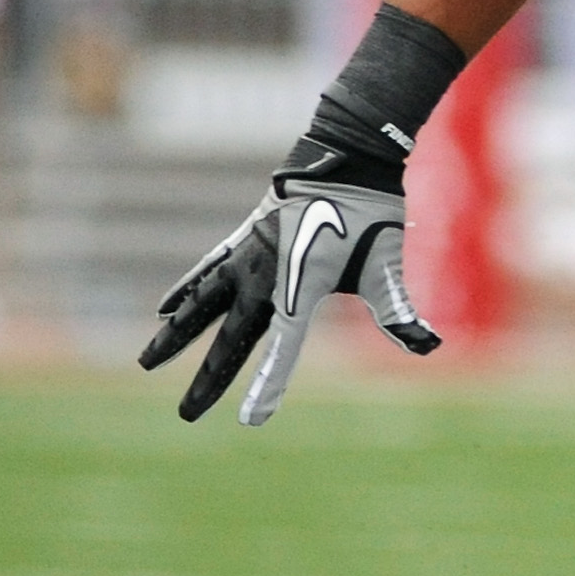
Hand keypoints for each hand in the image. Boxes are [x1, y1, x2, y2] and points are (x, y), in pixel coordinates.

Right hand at [138, 176, 439, 425]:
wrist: (347, 155)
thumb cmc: (370, 212)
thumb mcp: (386, 263)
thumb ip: (398, 309)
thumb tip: (427, 345)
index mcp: (302, 283)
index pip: (283, 344)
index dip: (268, 383)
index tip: (251, 420)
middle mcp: (267, 272)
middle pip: (231, 337)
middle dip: (208, 378)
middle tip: (186, 415)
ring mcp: (250, 254)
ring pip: (205, 303)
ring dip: (177, 335)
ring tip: (147, 362)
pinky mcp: (245, 239)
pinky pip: (208, 271)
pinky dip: (186, 290)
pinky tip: (165, 308)